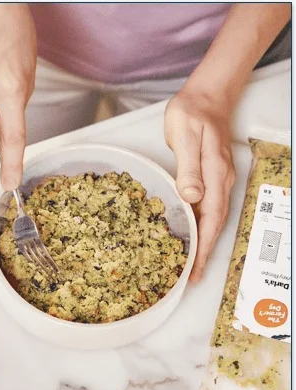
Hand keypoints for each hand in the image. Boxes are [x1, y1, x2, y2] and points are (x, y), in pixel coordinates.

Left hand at [164, 89, 235, 282]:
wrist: (205, 96)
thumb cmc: (192, 114)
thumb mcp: (185, 137)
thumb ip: (189, 167)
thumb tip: (192, 196)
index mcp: (214, 173)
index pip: (211, 218)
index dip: (205, 245)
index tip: (196, 267)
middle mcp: (220, 179)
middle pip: (215, 223)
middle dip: (205, 250)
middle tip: (192, 275)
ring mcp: (218, 177)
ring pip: (213, 216)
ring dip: (204, 239)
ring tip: (192, 261)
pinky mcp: (212, 174)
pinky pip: (208, 205)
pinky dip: (202, 223)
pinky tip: (192, 231)